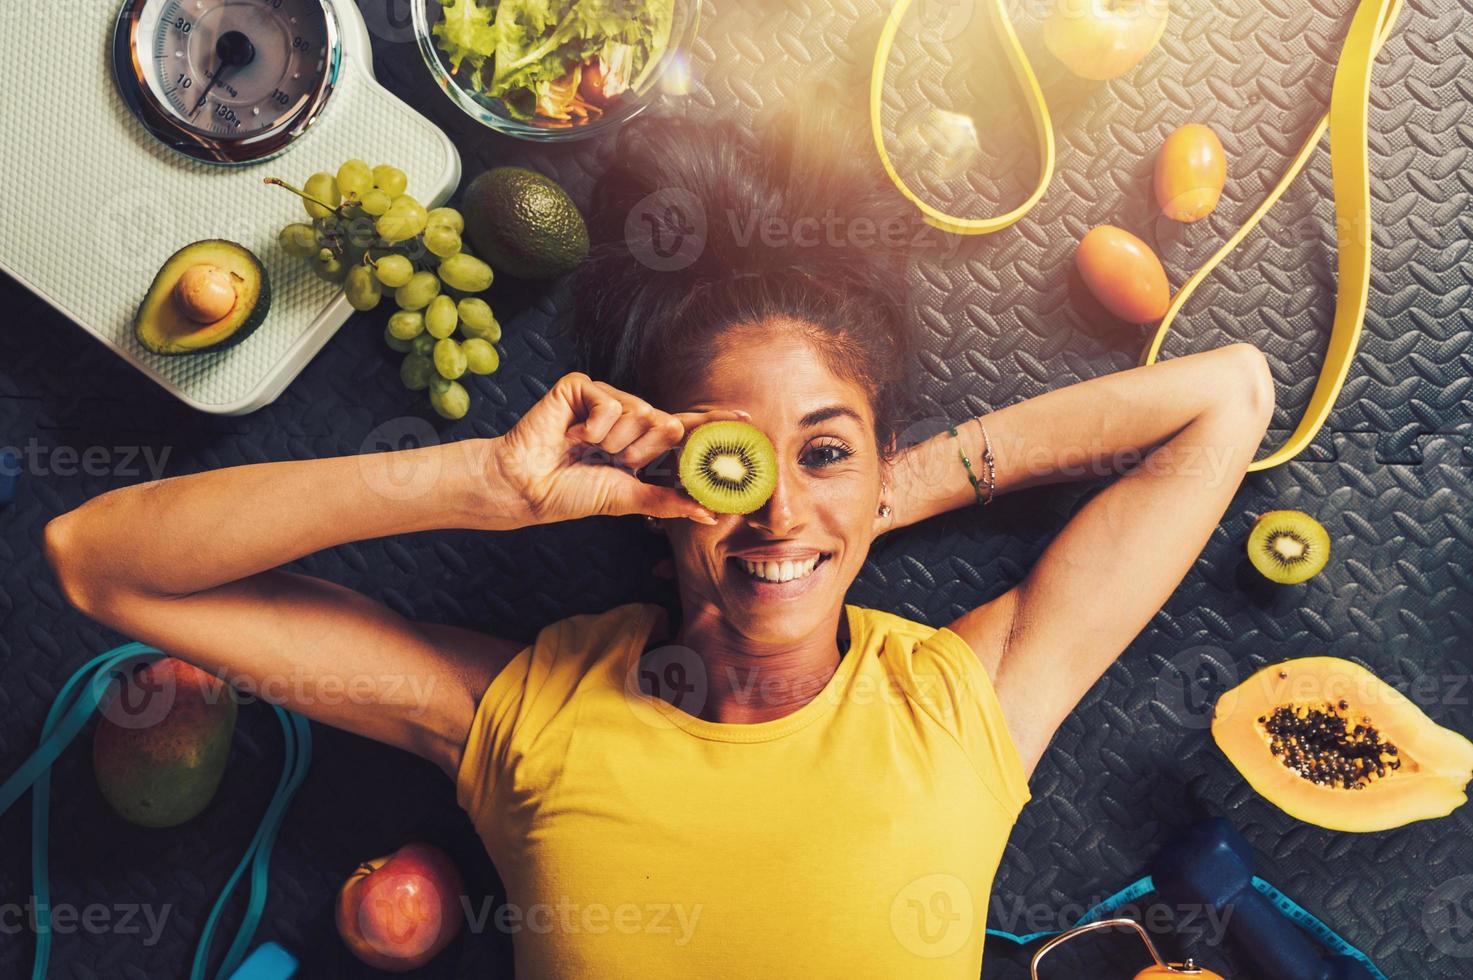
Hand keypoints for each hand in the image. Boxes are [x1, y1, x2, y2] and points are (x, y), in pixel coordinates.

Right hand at [490, 372, 749, 525]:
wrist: (527, 486)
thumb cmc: (572, 493)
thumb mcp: (628, 499)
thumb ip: (668, 501)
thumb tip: (709, 514)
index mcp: (641, 441)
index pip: (685, 429)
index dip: (714, 422)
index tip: (746, 419)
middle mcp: (628, 415)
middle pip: (665, 423)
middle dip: (641, 452)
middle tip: (612, 461)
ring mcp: (606, 398)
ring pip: (639, 413)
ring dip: (614, 443)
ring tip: (587, 450)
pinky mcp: (582, 387)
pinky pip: (609, 404)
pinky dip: (593, 428)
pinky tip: (572, 436)